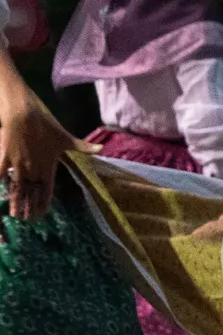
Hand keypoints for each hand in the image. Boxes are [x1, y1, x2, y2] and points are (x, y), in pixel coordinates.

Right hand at [0, 92, 93, 221]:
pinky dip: (1, 184)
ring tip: (13, 215)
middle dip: (28, 207)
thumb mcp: (66, 138)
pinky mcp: (5, 158)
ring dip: (15, 202)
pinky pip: (1, 175)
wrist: (24, 114)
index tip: (41, 214)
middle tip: (26, 220)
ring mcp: (18, 164)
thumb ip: (83, 147)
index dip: (43, 203)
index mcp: (48, 166)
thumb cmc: (46, 125)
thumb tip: (101, 149)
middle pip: (31, 192)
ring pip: (16, 188)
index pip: (46, 190)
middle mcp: (33, 168)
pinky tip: (1, 193)